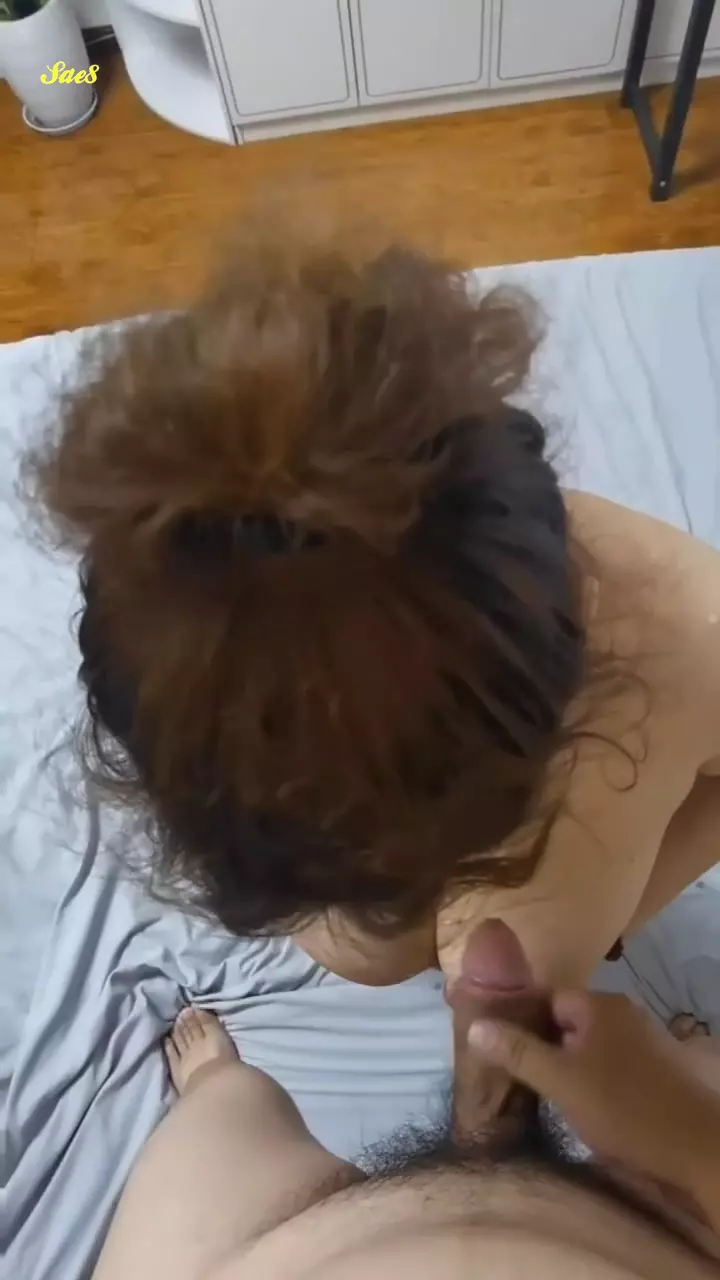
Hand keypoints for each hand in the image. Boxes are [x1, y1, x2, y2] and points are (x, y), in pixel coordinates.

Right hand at [469, 990, 719, 1196]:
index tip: (501, 1049)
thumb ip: (519, 1052)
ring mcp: (649, 1039)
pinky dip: (600, 1079)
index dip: (522, 1021)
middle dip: (547, 1047)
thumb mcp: (562, 1082)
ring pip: (595, 1045)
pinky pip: (618, 1063)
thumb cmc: (626, 1108)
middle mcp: (625, 1012)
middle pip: (571, 1021)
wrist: (702, 1146)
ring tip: (552, 1097)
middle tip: (522, 1079)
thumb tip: (475, 1025)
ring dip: (574, 1066)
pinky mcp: (663, 1069)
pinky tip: (592, 1107)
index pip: (548, 999)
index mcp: (599, 1006)